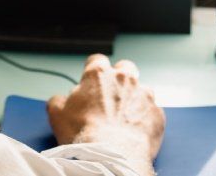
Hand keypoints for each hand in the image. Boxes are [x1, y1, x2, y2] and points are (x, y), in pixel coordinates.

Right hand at [48, 54, 164, 175]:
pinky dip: (145, 117)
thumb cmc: (84, 133)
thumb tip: (62, 99)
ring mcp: (144, 95)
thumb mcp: (57, 113)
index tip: (91, 82)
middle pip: (124, 67)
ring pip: (142, 88)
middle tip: (111, 96)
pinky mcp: (158, 114)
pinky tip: (136, 129)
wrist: (112, 155)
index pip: (96, 60)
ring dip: (134, 97)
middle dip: (119, 78)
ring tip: (125, 116)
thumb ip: (59, 99)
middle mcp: (124, 78)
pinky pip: (153, 110)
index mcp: (98, 74)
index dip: (93, 71)